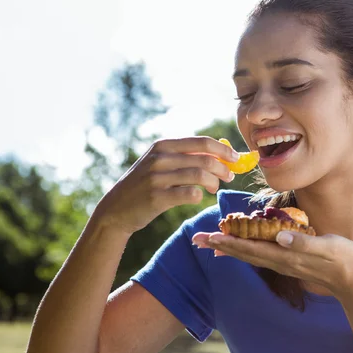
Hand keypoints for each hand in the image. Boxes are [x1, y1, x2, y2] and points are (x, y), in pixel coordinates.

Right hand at [93, 137, 239, 235]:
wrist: (116, 209)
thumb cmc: (145, 185)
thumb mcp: (160, 163)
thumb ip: (185, 156)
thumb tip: (221, 154)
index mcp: (162, 145)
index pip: (202, 142)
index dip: (224, 150)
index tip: (236, 158)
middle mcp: (159, 158)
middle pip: (204, 159)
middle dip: (223, 168)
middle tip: (229, 176)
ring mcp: (156, 177)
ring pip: (200, 175)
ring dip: (214, 182)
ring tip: (214, 188)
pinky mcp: (156, 197)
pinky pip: (189, 194)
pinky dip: (199, 196)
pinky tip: (197, 197)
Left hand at [192, 231, 352, 298]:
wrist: (349, 278)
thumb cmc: (341, 258)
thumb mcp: (328, 247)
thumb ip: (304, 243)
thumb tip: (279, 237)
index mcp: (286, 255)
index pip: (252, 248)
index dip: (230, 242)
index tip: (211, 236)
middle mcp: (279, 261)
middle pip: (244, 253)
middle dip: (220, 245)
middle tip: (197, 239)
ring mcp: (281, 262)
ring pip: (248, 255)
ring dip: (227, 248)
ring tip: (209, 242)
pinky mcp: (285, 261)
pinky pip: (257, 255)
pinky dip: (242, 250)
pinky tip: (235, 247)